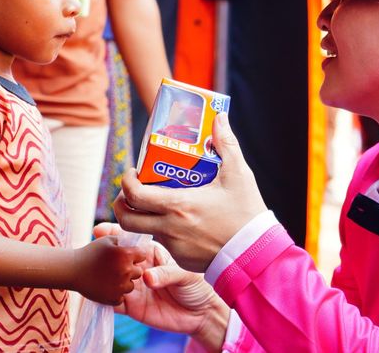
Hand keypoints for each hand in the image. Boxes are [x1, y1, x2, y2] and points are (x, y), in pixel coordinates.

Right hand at [71, 235, 148, 305]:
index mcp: (126, 255)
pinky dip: (115, 294)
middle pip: (138, 272)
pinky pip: (121, 297)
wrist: (72, 270)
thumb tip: (137, 243)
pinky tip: (106, 286)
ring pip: (131, 286)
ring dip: (124, 283)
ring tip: (110, 277)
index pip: (142, 255)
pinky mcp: (113, 299)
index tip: (126, 256)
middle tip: (116, 267)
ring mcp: (120, 287)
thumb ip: (124, 241)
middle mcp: (126, 271)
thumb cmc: (90, 252)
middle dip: (131, 269)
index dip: (135, 255)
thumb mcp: (108, 240)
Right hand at [95, 223, 230, 350]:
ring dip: (103, 277)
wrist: (201, 315)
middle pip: (116, 259)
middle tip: (97, 255)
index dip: (115, 234)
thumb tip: (146, 278)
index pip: (130, 240)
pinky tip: (100, 294)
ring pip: (111, 279)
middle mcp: (139, 268)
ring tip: (98, 275)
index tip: (99, 230)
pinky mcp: (131, 306)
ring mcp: (134, 287)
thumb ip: (166, 274)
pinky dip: (105, 298)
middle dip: (105, 256)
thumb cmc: (196, 287)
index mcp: (151, 253)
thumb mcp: (185, 275)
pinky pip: (113, 302)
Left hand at [114, 113, 268, 272]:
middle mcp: (170, 228)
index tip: (133, 173)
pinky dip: (165, 230)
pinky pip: (164, 243)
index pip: (134, 195)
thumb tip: (219, 118)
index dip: (127, 182)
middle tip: (132, 191)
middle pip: (126, 218)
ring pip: (145, 230)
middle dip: (122, 203)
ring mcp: (174, 246)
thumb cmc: (246, 213)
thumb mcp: (238, 174)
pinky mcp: (181, 259)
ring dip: (145, 216)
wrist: (257, 253)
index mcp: (178, 205)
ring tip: (159, 202)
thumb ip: (226, 143)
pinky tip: (181, 221)